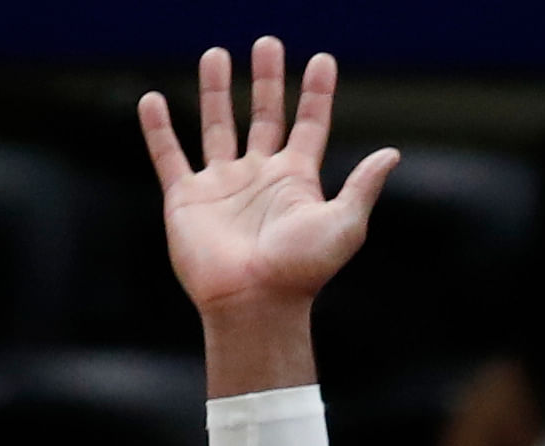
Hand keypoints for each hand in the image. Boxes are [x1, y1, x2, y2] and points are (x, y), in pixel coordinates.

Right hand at [140, 38, 397, 320]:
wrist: (254, 304)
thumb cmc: (300, 271)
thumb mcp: (345, 225)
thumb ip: (362, 186)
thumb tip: (392, 153)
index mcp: (296, 180)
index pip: (309, 125)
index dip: (316, 94)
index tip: (322, 60)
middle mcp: (259, 178)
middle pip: (263, 116)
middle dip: (266, 80)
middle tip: (268, 43)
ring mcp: (221, 186)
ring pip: (217, 126)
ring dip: (215, 91)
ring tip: (216, 54)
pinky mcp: (186, 199)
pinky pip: (169, 156)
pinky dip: (158, 129)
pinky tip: (152, 100)